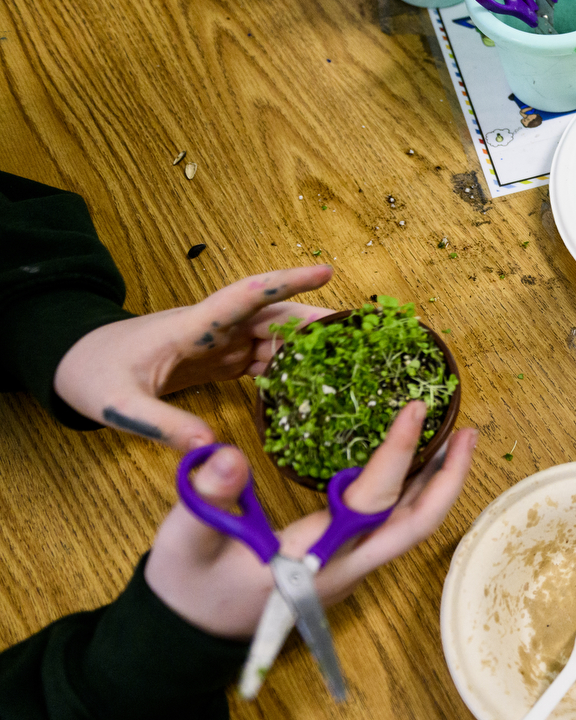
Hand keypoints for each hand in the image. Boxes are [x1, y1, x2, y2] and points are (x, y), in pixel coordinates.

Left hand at [54, 266, 335, 450]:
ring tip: (343, 365)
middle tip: (358, 339)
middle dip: (314, 324)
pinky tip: (307, 386)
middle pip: (273, 317)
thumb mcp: (119, 406)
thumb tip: (209, 448)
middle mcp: (212, 328)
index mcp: (191, 326)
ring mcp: (216, 342)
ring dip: (304, 350)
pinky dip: (286, 369)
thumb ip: (162, 424)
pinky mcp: (217, 358)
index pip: (246, 295)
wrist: (72, 362)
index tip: (326, 271)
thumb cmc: (91, 374)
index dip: (287, 283)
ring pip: (272, 338)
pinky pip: (261, 359)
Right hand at [145, 401, 477, 639]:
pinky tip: (409, 464)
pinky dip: (408, 493)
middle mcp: (346, 566)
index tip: (416, 409)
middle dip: (450, 478)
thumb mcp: (185, 543)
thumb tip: (228, 455)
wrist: (187, 640)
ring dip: (435, 485)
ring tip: (453, 438)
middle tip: (469, 431)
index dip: (398, 455)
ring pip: (407, 527)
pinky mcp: (344, 563)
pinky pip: (389, 527)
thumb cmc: (189, 592)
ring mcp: (349, 568)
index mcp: (316, 561)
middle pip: (417, 525)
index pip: (372, 503)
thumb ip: (207, 500)